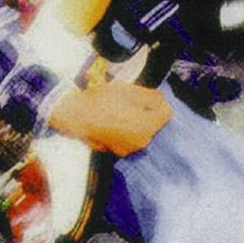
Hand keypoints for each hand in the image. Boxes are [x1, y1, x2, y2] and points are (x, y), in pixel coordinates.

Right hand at [47, 81, 172, 156]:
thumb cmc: (103, 101)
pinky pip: (126, 138)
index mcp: (148, 126)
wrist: (76, 115)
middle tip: (128, 102)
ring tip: (117, 110)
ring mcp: (128, 149)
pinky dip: (122, 131)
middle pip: (153, 123)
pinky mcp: (115, 151)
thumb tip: (162, 102)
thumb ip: (153, 97)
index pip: (166, 113)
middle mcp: (141, 141)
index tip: (146, 97)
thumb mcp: (131, 91)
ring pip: (139, 131)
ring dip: (134, 122)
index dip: (158, 102)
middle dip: (146, 112)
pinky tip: (110, 121)